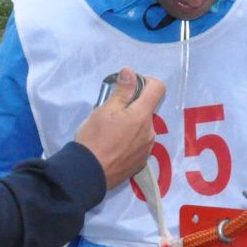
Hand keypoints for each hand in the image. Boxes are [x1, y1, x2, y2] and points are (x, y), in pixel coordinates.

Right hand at [72, 68, 167, 190]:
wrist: (88, 174)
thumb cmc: (94, 138)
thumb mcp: (104, 110)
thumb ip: (121, 91)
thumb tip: (130, 72)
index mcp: (142, 115)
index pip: (158, 88)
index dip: (146, 81)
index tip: (130, 86)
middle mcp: (150, 131)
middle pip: (148, 110)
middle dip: (133, 106)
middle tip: (111, 112)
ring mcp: (147, 149)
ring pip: (143, 128)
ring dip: (132, 124)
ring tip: (111, 132)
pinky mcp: (141, 162)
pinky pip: (139, 144)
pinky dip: (130, 140)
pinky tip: (114, 147)